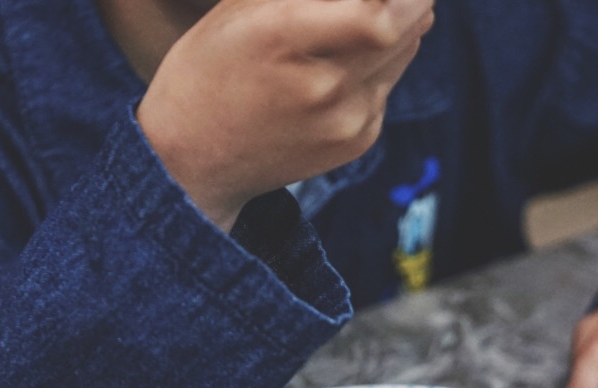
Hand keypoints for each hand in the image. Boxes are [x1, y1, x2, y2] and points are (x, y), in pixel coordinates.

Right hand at [138, 0, 434, 229]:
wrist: (192, 162)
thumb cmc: (209, 68)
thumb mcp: (239, 9)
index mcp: (283, 40)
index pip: (377, 16)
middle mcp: (322, 88)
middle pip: (405, 24)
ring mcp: (346, 122)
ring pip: (405, 49)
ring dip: (397, 22)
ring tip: (356, 18)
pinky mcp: (358, 141)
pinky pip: (389, 82)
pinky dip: (381, 59)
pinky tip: (342, 61)